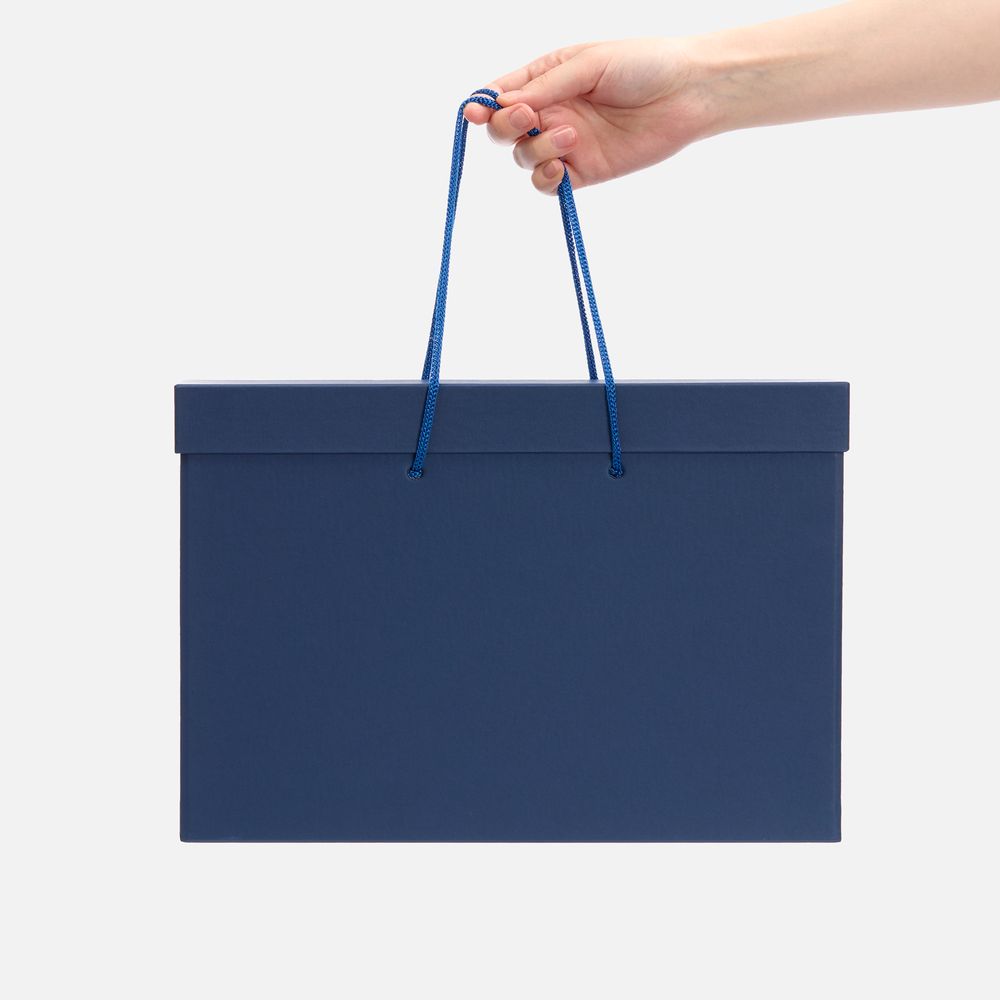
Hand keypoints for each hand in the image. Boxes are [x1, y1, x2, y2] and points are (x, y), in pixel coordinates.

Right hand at [464, 39, 715, 193]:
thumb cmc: (643, 64)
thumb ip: (546, 86)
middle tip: (528, 118)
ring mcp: (566, 144)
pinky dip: (546, 179)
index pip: (502, 95)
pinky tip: (562, 167)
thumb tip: (502, 103)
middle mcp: (551, 112)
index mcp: (547, 79)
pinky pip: (548, 185)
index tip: (476, 112)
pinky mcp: (584, 172)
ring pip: (524, 158)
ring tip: (570, 135)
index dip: (483, 106)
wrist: (688, 93)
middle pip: (504, 130)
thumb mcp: (588, 64)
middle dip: (506, 127)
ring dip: (537, 149)